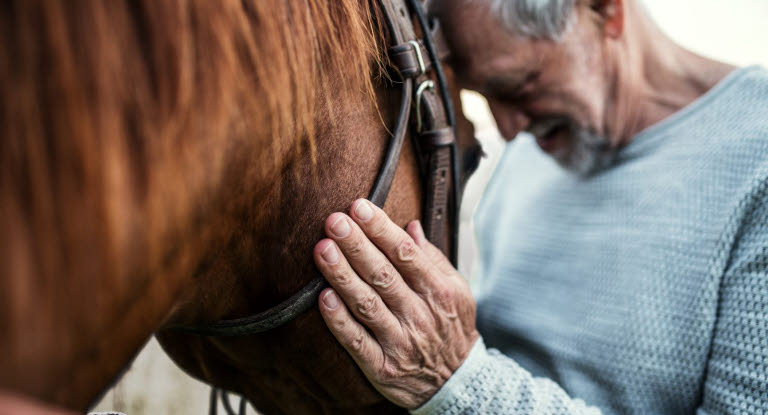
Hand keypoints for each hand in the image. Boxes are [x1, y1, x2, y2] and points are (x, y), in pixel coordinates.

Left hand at [313, 199, 478, 408]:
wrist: (457, 382)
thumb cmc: (451, 327)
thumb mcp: (456, 290)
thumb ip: (432, 258)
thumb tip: (411, 226)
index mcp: (438, 291)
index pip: (406, 254)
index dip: (381, 229)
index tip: (359, 207)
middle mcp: (419, 315)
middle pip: (383, 275)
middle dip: (357, 245)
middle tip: (334, 221)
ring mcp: (400, 342)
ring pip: (366, 304)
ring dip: (342, 275)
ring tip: (322, 249)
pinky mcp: (382, 366)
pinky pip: (356, 341)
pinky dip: (339, 320)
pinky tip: (323, 296)